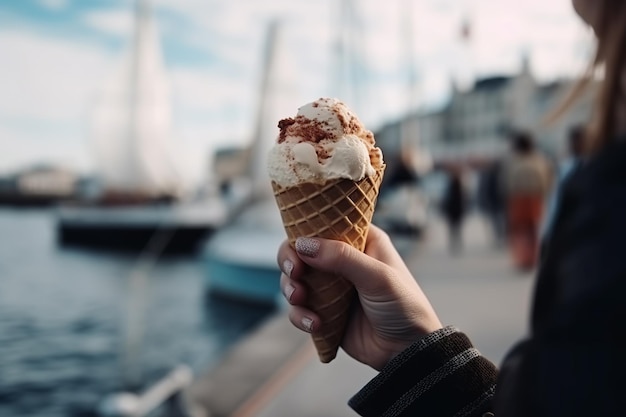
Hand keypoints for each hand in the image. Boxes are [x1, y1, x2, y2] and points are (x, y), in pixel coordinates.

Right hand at [277, 225, 441, 370]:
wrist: (408, 351)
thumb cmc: (404, 306)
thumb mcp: (377, 277)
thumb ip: (342, 258)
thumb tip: (303, 245)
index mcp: (361, 241)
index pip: (325, 224)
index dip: (305, 231)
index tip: (298, 246)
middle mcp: (343, 261)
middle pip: (301, 251)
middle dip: (290, 262)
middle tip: (294, 273)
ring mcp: (331, 288)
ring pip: (295, 280)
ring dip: (291, 289)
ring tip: (300, 300)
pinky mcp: (324, 313)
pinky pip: (300, 309)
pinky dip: (300, 315)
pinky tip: (315, 324)